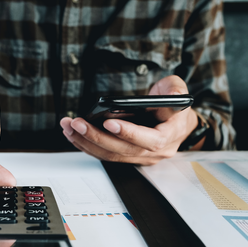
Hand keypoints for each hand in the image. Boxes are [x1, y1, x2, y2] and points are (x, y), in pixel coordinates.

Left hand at [59, 75, 200, 164]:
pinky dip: (88, 146)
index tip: (108, 122)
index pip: (150, 140)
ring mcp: (142, 156)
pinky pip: (107, 154)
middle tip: (77, 123)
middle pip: (123, 150)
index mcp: (170, 135)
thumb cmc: (174, 103)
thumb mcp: (178, 89)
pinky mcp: (129, 156)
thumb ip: (176, 90)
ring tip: (69, 127)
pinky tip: (73, 134)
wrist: (176, 120)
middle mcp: (156, 151)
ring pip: (111, 154)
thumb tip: (173, 94)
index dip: (129, 133)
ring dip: (87, 142)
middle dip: (97, 137)